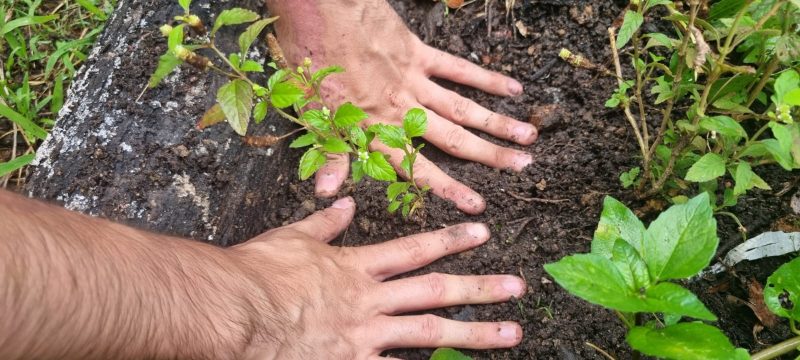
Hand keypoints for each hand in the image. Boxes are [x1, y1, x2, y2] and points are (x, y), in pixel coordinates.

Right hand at [231, 197, 525, 358]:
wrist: (233, 312)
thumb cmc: (257, 273)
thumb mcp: (292, 238)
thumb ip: (324, 223)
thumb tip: (344, 201)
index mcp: (357, 267)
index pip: (414, 248)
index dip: (451, 238)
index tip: (482, 230)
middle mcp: (370, 301)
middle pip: (435, 291)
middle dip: (479, 288)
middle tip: (517, 288)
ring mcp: (364, 337)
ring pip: (429, 334)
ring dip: (473, 334)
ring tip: (510, 333)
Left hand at [265, 0, 537, 213]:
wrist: (321, 11)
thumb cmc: (311, 62)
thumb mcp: (312, 114)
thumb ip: (329, 153)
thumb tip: (328, 193)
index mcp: (379, 129)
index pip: (419, 167)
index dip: (450, 189)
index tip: (478, 205)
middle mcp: (403, 109)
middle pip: (454, 139)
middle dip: (491, 156)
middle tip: (524, 166)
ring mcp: (414, 81)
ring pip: (463, 107)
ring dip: (497, 122)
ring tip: (529, 135)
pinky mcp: (418, 53)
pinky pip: (458, 68)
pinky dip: (485, 79)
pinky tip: (512, 88)